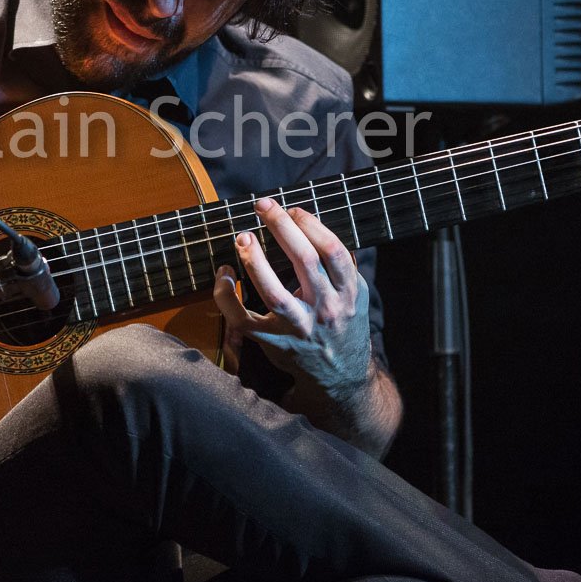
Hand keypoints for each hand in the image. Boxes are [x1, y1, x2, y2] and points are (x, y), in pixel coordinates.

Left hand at [211, 197, 371, 397]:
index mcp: (348, 292)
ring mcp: (298, 327)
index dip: (311, 224)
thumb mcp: (356, 295)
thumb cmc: (344, 325)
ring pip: (274, 292)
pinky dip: (227, 296)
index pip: (332, 250)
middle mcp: (325, 309)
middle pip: (304, 261)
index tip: (293, 209)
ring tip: (243, 237)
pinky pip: (243, 319)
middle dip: (281, 227)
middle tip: (263, 205)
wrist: (342, 376)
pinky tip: (224, 274)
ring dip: (255, 261)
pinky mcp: (274, 341)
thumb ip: (343, 264)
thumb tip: (320, 225)